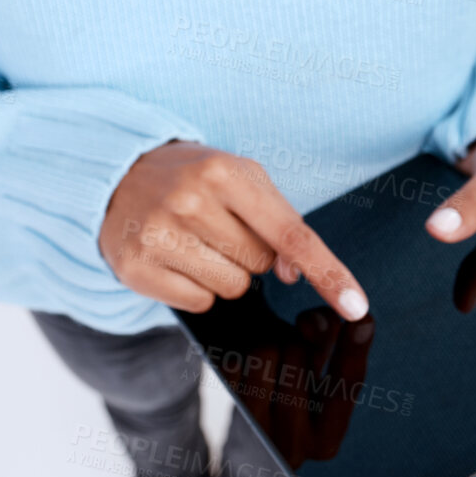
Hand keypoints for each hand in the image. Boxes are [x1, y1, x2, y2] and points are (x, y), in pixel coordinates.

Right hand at [98, 141, 369, 321]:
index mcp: (223, 171)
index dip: (328, 271)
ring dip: (224, 273)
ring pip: (232, 289)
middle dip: (250, 253)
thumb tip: (294, 273)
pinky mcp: (136, 268)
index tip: (357, 305)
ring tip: (196, 241)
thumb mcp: (238, 177)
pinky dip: (196, 288)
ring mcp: (159, 235)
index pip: (290, 232)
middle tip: (219, 226)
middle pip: (261, 265)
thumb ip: (278, 219)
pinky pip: (199, 304)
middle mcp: (190, 201)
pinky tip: (176, 257)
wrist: (118, 175)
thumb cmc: (192, 177)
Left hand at [235, 303, 375, 468]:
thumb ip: (327, 337)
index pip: (348, 385)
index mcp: (326, 437)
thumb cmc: (285, 373)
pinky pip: (234, 359)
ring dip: (266, 338)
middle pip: (300, 352)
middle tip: (292, 344)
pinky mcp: (224, 414)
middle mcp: (294, 446)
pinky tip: (240, 366)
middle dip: (296, 334)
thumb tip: (312, 324)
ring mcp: (257, 433)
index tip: (364, 317)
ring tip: (266, 357)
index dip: (356, 347)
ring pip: (266, 350)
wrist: (238, 390)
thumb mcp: (314, 357)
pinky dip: (237, 350)